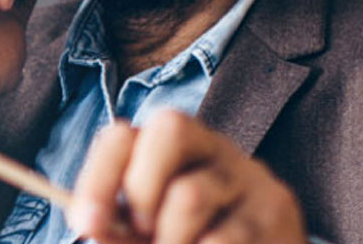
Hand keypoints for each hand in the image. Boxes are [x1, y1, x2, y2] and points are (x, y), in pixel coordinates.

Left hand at [70, 111, 306, 243]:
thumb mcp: (148, 233)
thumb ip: (117, 227)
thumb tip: (91, 222)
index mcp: (171, 148)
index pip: (122, 135)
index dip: (98, 176)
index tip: (85, 221)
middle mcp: (215, 148)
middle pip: (168, 130)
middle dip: (139, 191)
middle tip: (143, 231)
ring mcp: (251, 176)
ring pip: (190, 195)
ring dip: (170, 240)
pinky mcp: (277, 210)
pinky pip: (222, 237)